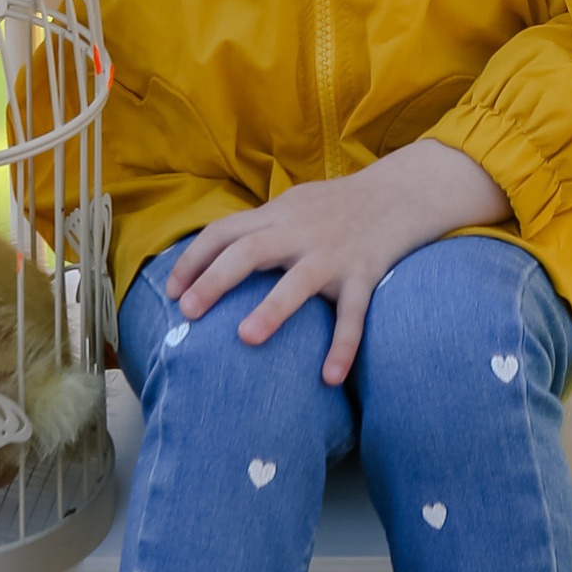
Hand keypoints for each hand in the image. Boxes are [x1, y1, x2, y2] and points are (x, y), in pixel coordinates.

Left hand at [167, 142, 510, 385]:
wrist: (401, 193)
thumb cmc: (338, 204)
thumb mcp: (294, 203)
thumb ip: (260, 225)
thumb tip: (215, 251)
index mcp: (278, 216)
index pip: (224, 231)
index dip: (193, 259)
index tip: (170, 291)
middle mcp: (301, 233)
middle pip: (248, 252)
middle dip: (214, 281)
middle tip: (187, 313)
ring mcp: (333, 255)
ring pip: (298, 282)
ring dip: (272, 309)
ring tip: (246, 338)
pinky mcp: (365, 274)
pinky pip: (353, 314)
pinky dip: (343, 346)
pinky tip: (329, 377)